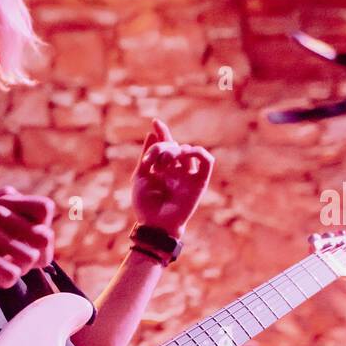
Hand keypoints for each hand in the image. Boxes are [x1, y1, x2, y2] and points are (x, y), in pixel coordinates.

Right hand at [0, 186, 55, 287]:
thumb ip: (18, 214)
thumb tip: (47, 240)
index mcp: (4, 198)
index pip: (46, 209)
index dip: (43, 228)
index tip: (26, 240)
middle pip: (44, 238)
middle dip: (36, 255)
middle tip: (16, 260)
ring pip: (30, 259)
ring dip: (18, 269)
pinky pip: (12, 275)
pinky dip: (3, 281)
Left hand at [131, 119, 213, 236]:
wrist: (155, 224)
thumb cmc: (145, 204)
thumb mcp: (140, 177)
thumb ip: (147, 156)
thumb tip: (152, 134)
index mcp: (162, 169)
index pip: (165, 146)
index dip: (162, 132)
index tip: (154, 121)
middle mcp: (176, 170)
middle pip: (173, 146)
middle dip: (162, 148)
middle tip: (152, 163)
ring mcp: (188, 176)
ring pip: (187, 151)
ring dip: (176, 151)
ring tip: (166, 163)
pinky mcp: (200, 182)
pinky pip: (206, 162)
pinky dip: (199, 153)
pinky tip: (187, 152)